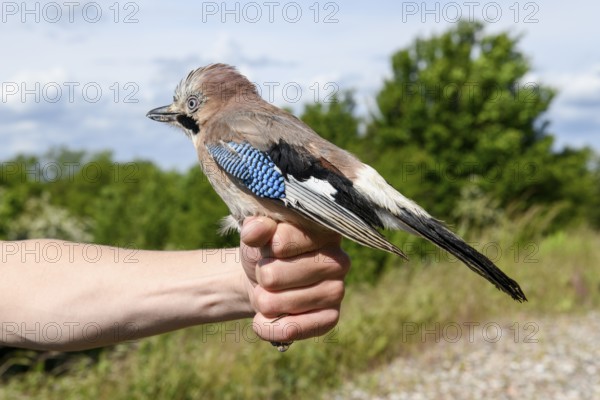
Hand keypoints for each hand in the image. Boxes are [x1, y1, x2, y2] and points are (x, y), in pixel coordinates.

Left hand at [239, 217, 349, 343]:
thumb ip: (255, 228)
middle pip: (274, 275)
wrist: (266, 282)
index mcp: (323, 230)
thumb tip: (253, 231)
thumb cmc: (266, 252)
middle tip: (268, 274)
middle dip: (261, 277)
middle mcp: (339, 260)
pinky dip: (268, 327)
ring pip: (277, 302)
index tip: (269, 247)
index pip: (280, 241)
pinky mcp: (331, 319)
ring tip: (270, 292)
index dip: (264, 249)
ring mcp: (338, 291)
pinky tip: (265, 319)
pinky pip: (290, 329)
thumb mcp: (257, 234)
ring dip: (262, 301)